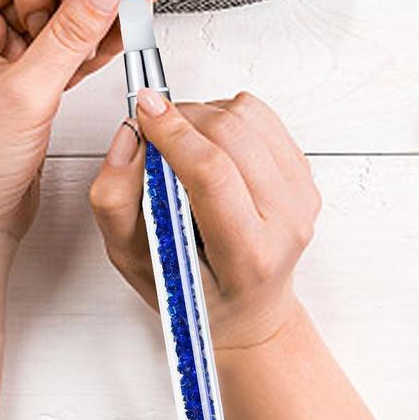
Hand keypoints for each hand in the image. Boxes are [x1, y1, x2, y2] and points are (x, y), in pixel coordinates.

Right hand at [89, 90, 320, 348]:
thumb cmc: (190, 290)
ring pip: (246, 114)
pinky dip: (226, 117)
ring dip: (203, 115)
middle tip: (154, 136)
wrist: (248, 309)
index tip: (143, 110)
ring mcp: (301, 195)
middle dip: (181, 120)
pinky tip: (211, 147)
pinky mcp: (303, 172)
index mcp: (247, 254)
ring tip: (184, 147)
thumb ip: (115, 200)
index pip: (213, 174)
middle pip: (231, 133)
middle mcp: (285, 222)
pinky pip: (260, 115)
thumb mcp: (133, 260)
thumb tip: (129, 136)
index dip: (173, 133)